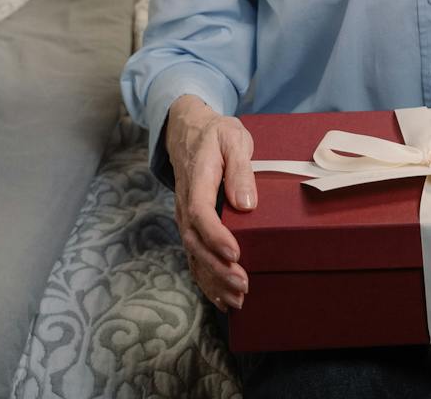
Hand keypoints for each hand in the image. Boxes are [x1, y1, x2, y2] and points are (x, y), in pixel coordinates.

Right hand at [164, 94, 257, 310]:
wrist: (187, 130)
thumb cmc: (215, 134)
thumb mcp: (232, 138)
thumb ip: (239, 168)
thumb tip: (246, 203)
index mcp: (197, 180)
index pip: (200, 212)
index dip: (216, 236)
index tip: (236, 253)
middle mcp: (185, 203)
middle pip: (195, 242)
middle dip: (218, 268)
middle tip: (243, 284)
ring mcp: (185, 217)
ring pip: (193, 255)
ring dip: (214, 280)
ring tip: (237, 299)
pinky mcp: (191, 226)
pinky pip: (195, 257)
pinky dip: (207, 280)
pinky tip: (223, 299)